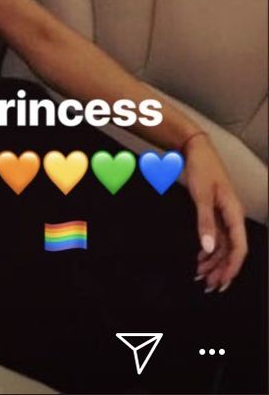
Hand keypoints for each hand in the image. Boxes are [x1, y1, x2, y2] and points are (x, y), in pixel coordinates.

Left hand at [184, 134, 247, 290]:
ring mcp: (224, 215)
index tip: (221, 282)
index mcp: (234, 213)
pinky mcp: (215, 212)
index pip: (239, 247)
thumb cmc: (202, 168)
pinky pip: (216, 237)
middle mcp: (232, 217)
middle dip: (222, 269)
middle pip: (232, 251)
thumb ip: (205, 222)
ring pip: (223, 246)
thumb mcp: (202, 195)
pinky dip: (209, 250)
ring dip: (214, 262)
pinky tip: (201, 259)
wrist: (195, 149)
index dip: (232, 267)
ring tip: (202, 276)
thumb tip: (209, 248)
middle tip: (209, 286)